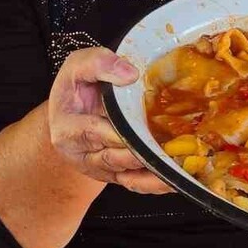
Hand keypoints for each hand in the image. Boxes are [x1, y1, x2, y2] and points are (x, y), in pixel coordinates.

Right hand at [46, 47, 172, 194]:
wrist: (72, 113)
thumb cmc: (77, 89)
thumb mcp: (78, 67)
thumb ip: (98, 63)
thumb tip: (130, 74)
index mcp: (68, 129)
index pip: (92, 133)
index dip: (117, 132)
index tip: (142, 127)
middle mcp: (82, 154)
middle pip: (114, 158)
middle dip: (142, 153)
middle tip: (170, 150)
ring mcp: (100, 169)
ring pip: (128, 176)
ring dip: (154, 172)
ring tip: (179, 168)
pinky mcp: (116, 176)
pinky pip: (136, 184)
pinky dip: (157, 184)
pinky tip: (177, 178)